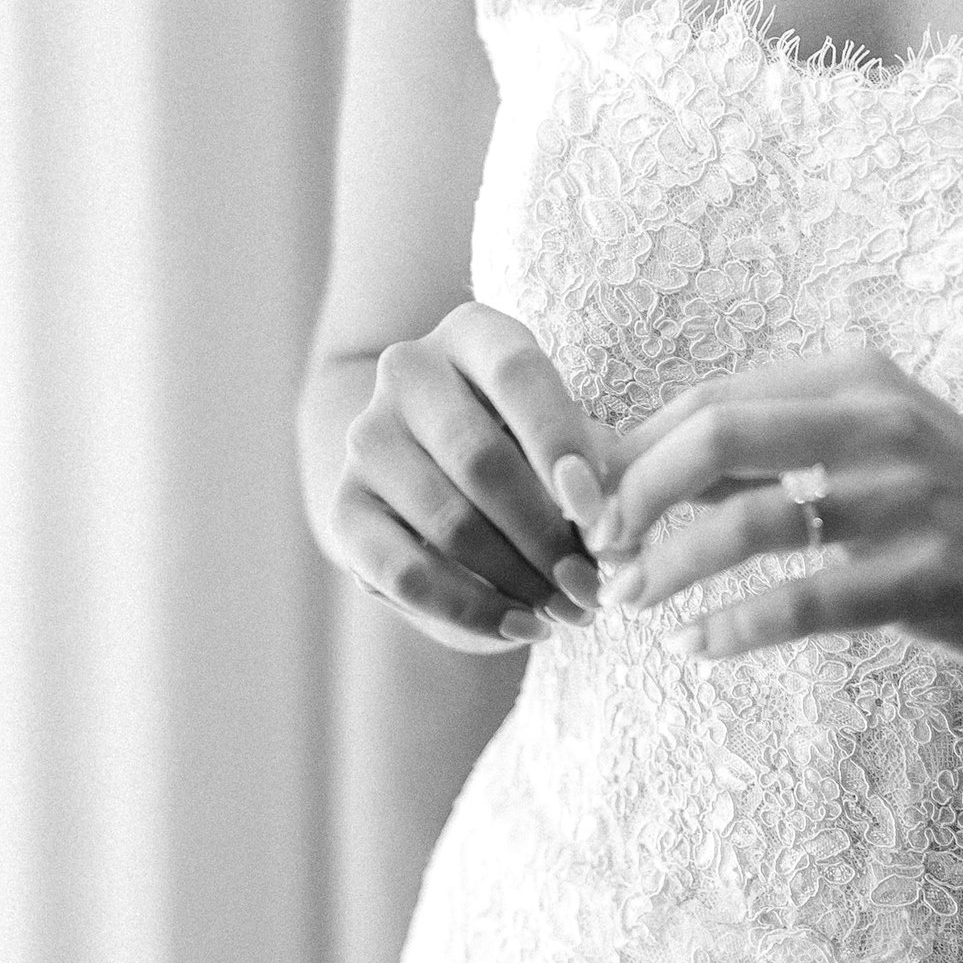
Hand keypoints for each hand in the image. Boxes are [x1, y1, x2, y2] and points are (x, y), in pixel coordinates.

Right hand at [333, 301, 616, 652]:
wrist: (429, 456)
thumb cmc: (528, 440)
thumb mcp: (569, 432)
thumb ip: (601, 472)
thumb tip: (618, 536)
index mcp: (472, 334)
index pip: (517, 374)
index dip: (562, 443)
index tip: (601, 514)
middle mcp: (408, 372)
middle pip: (480, 459)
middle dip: (547, 536)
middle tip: (591, 587)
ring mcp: (367, 439)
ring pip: (447, 522)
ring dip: (517, 581)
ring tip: (567, 613)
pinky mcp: (344, 507)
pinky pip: (404, 573)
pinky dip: (470, 610)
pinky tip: (519, 628)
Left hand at [592, 339, 962, 675]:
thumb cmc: (960, 506)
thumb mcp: (874, 446)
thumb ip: (775, 448)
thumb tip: (645, 467)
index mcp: (855, 379)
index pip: (710, 398)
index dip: (633, 449)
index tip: (591, 502)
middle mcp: (877, 424)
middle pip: (714, 436)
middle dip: (635, 494)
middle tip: (601, 548)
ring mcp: (905, 500)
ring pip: (749, 523)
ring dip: (670, 568)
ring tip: (633, 601)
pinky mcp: (926, 577)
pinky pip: (803, 603)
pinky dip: (735, 627)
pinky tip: (700, 646)